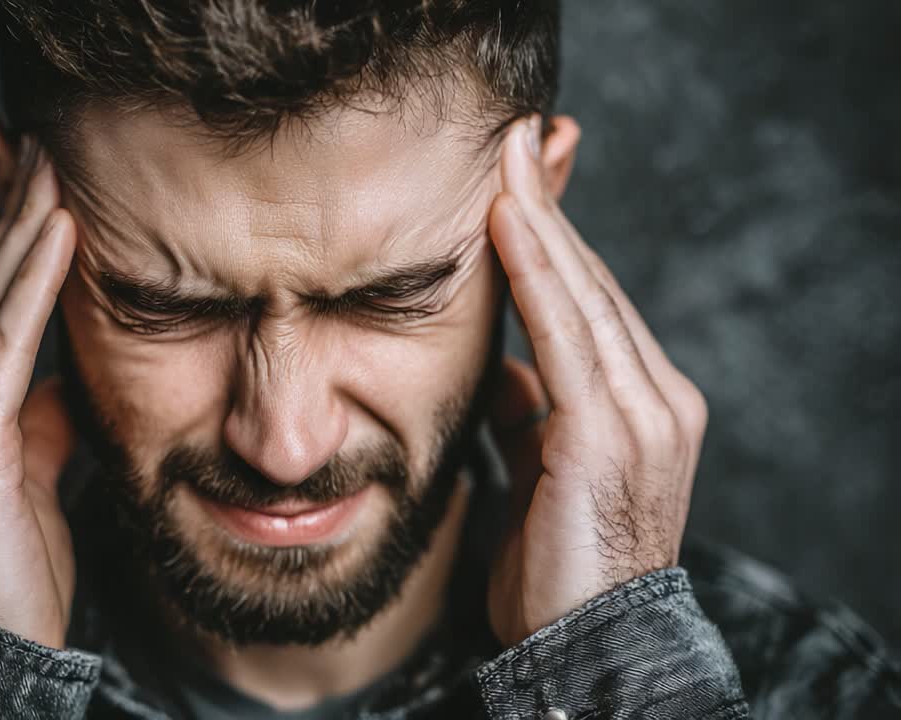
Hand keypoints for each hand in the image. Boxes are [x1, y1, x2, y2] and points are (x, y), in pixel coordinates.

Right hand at [0, 138, 77, 647]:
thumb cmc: (9, 562)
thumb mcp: (27, 468)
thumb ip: (34, 410)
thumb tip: (61, 372)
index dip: (1, 237)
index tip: (35, 181)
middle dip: (11, 214)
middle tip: (48, 147)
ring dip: (24, 230)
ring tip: (56, 169)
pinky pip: (0, 345)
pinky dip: (30, 284)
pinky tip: (57, 234)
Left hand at [485, 115, 708, 646]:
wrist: (584, 649)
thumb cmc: (556, 569)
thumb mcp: (540, 472)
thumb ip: (531, 414)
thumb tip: (508, 368)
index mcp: (644, 407)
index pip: (591, 305)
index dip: (552, 241)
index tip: (514, 183)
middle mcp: (658, 400)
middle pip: (593, 285)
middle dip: (548, 210)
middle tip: (512, 143)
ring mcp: (644, 415)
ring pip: (583, 296)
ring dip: (539, 222)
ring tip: (505, 160)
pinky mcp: (609, 435)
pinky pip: (566, 334)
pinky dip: (537, 274)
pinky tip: (508, 224)